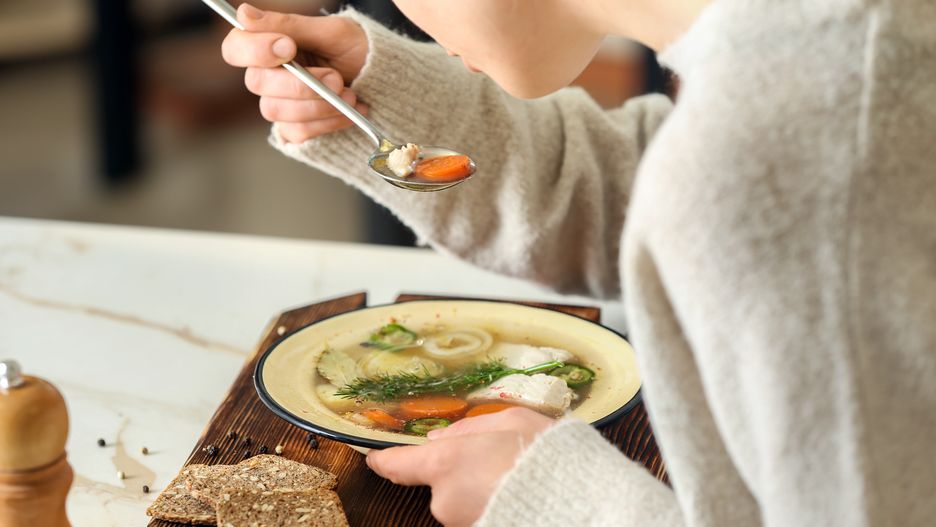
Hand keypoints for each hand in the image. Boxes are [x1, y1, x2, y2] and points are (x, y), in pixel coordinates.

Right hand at [221, 3, 369, 142]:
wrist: (385, 82)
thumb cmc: (356, 50)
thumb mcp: (331, 32)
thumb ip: (288, 24)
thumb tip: (243, 14)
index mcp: (269, 45)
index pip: (236, 48)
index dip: (256, 50)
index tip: (289, 47)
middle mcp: (268, 75)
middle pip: (257, 83)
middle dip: (301, 83)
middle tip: (336, 78)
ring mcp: (280, 104)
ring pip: (277, 110)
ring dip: (319, 105)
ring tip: (349, 95)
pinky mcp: (295, 128)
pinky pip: (297, 132)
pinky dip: (327, 123)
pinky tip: (348, 112)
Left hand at [366, 408, 555, 526]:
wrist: (577, 502)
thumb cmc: (544, 457)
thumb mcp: (510, 421)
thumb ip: (469, 428)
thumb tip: (442, 436)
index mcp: (444, 463)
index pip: (396, 464)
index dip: (384, 458)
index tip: (375, 456)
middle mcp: (445, 500)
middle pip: (439, 479)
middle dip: (461, 467)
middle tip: (498, 453)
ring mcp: (463, 522)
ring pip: (461, 497)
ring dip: (480, 485)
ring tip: (519, 473)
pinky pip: (480, 510)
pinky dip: (493, 500)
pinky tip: (521, 490)